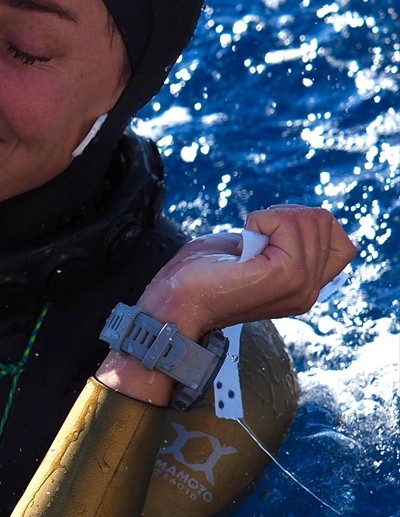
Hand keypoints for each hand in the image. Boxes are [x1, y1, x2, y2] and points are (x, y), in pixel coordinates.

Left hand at [139, 205, 354, 338]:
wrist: (175, 301)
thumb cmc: (200, 275)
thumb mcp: (252, 253)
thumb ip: (281, 243)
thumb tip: (299, 219)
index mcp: (304, 287)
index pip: (341, 245)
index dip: (305, 225)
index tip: (267, 232)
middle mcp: (309, 291)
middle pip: (326, 224)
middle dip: (286, 215)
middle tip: (251, 235)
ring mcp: (300, 286)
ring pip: (312, 221)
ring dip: (272, 217)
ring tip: (246, 242)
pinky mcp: (284, 276)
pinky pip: (289, 225)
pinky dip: (262, 219)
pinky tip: (244, 243)